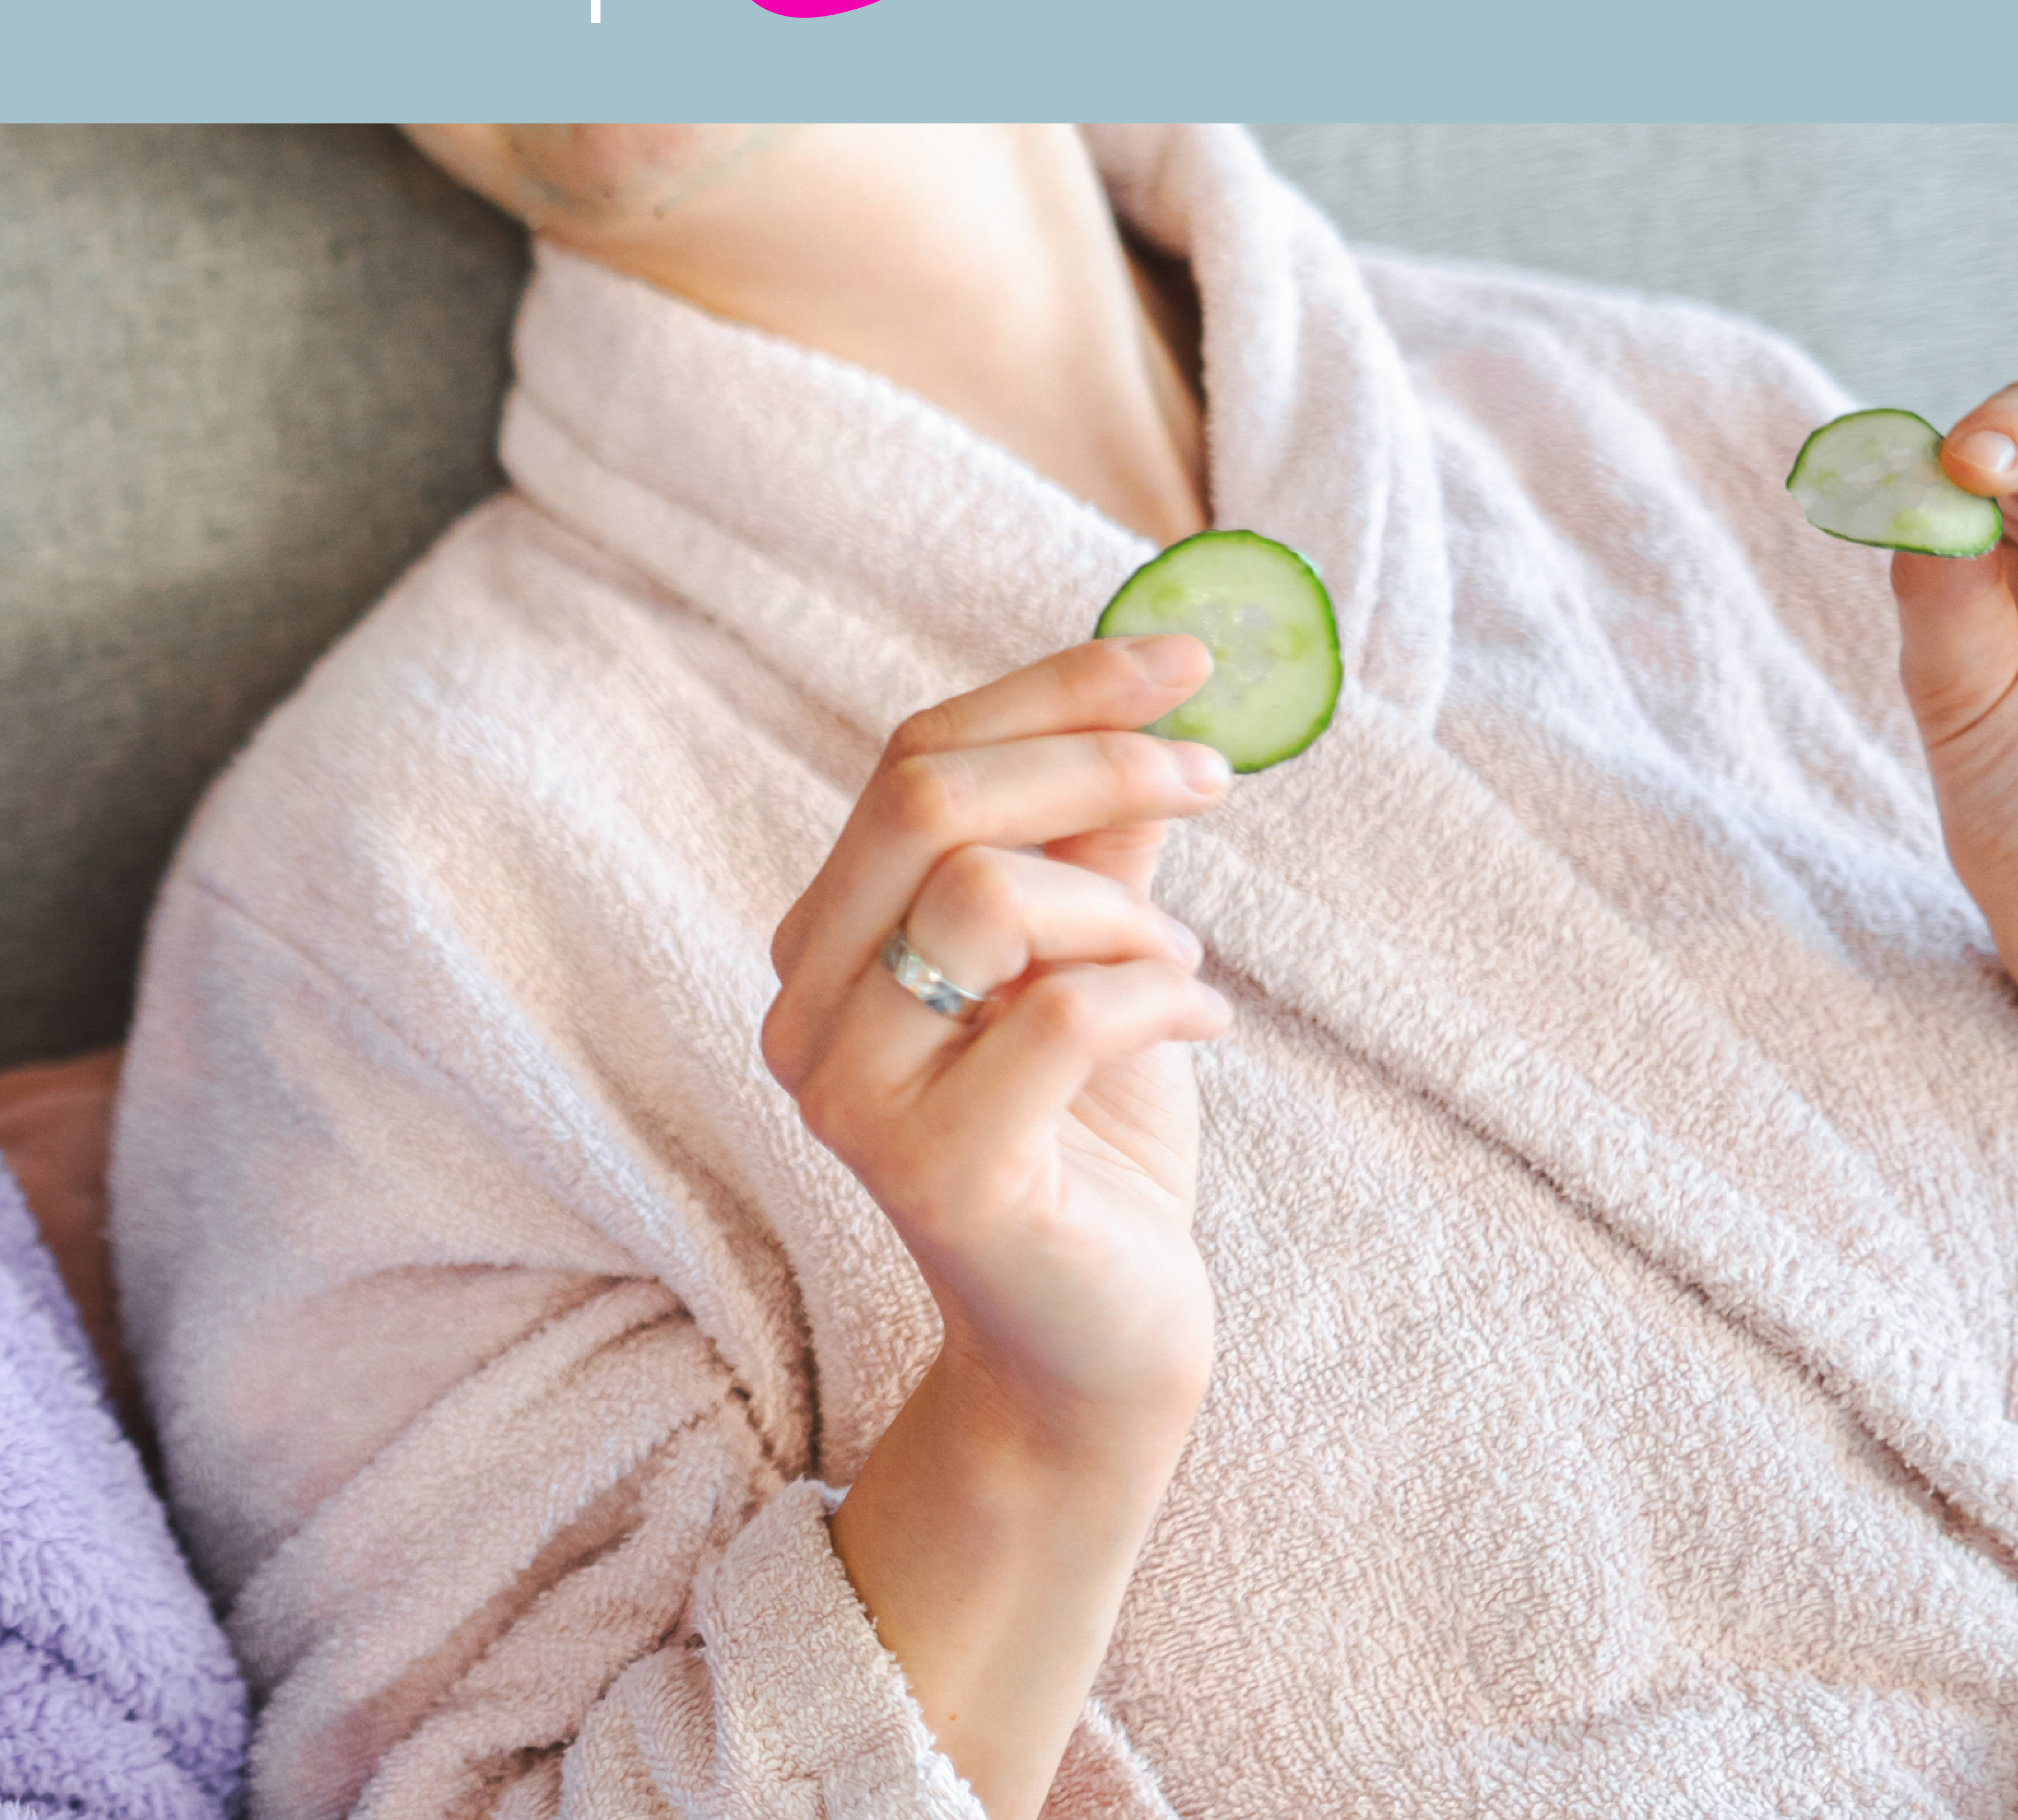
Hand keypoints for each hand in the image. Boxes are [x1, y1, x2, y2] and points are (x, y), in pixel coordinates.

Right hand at [766, 636, 1238, 1817]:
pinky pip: (1064, 1018)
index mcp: (826, 946)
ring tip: (1180, 968)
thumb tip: (1153, 688)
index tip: (1184, 660)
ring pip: (985, 900)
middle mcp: (806, 1015)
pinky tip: (1196, 1030)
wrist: (1096, 1356)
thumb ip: (1094, 842)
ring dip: (1125, 911)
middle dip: (1089, 762)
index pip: (911, 758)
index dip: (1053, 690)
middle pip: (924, 802)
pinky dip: (1162, 1000)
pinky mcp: (939, 1174)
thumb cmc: (1093, 1151)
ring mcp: (856, 1100)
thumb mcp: (1092, 962)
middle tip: (1211, 780)